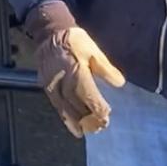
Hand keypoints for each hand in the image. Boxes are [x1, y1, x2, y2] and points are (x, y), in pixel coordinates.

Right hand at [34, 20, 125, 136]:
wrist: (50, 33)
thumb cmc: (75, 41)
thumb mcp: (94, 50)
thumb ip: (106, 68)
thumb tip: (120, 83)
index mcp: (75, 70)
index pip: (87, 93)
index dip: (96, 106)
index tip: (106, 116)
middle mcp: (62, 80)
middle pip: (75, 104)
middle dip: (88, 117)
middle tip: (100, 127)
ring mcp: (52, 84)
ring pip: (64, 108)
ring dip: (76, 122)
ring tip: (87, 132)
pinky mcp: (47, 87)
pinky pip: (56, 106)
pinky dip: (65, 118)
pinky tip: (73, 127)